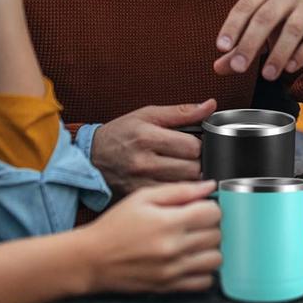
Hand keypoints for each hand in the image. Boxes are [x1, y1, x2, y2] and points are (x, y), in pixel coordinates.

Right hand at [77, 181, 221, 293]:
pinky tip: (192, 259)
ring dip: (211, 248)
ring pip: (216, 259)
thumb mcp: (143, 197)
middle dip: (211, 225)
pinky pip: (204, 282)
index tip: (200, 206)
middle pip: (217, 235)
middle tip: (197, 222)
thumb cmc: (115, 225)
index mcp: (168, 223)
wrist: (91, 259)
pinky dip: (204, 270)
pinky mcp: (169, 287)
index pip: (213, 213)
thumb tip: (209, 186)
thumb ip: (180, 190)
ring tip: (197, 240)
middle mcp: (173, 249)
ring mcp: (172, 271)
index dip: (210, 206)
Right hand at [91, 100, 216, 196]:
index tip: (198, 143)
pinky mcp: (139, 196)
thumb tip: (210, 105)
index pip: (192, 146)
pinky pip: (170, 197)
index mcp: (147, 137)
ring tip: (187, 168)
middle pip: (192, 168)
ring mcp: (141, 182)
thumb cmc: (122, 132)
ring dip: (192, 178)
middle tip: (194, 157)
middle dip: (199, 162)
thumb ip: (182, 112)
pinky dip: (179, 191)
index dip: (201, 144)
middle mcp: (143, 161)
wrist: (92, 156)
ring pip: (184, 186)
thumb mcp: (149, 114)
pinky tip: (176, 181)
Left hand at [214, 0, 302, 80]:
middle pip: (267, 16)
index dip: (233, 26)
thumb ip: (241, 48)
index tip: (222, 48)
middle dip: (250, 43)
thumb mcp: (263, 32)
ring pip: (293, 27)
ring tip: (267, 75)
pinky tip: (291, 67)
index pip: (246, 5)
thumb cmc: (288, 20)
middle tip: (239, 67)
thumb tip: (218, 67)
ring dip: (278, 54)